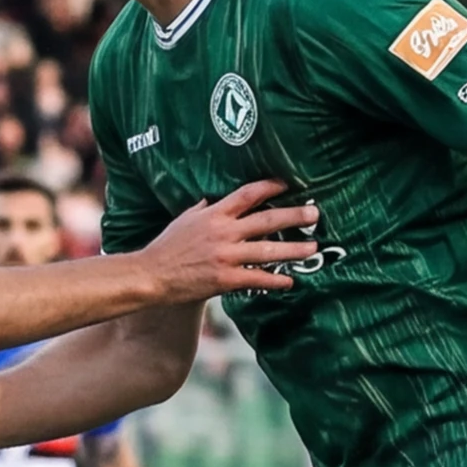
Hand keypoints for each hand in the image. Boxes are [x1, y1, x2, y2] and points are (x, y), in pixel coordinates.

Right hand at [129, 178, 321, 300]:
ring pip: (268, 251)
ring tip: (313, 248)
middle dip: (294, 216)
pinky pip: (258, 279)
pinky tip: (290, 281)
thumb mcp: (184, 219)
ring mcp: (226, 256)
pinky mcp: (225, 279)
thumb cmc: (166, 247)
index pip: (247, 194)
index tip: (287, 184)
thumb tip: (213, 199)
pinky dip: (276, 280)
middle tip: (315, 214)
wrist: (151, 275)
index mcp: (214, 214)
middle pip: (267, 221)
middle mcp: (224, 232)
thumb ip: (203, 209)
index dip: (270, 187)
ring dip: (294, 250)